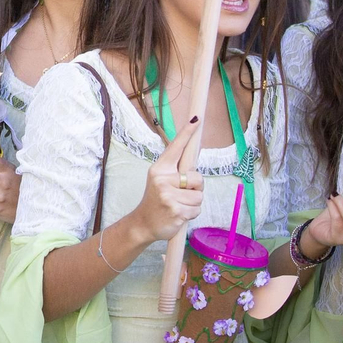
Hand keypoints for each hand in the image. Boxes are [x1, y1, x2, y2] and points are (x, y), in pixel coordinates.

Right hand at [125, 125, 203, 242]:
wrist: (143, 223)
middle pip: (197, 177)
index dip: (187, 133)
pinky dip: (192, 214)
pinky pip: (197, 209)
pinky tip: (179, 214)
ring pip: (199, 196)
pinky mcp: (176, 211)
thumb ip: (176, 171)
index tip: (196, 120)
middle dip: (196, 187)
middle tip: (181, 193)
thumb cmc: (157, 199)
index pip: (175, 148)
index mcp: (159, 168)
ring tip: (179, 205)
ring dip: (193, 203)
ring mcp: (169, 196)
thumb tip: (193, 163)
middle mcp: (162, 179)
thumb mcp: (161, 181)